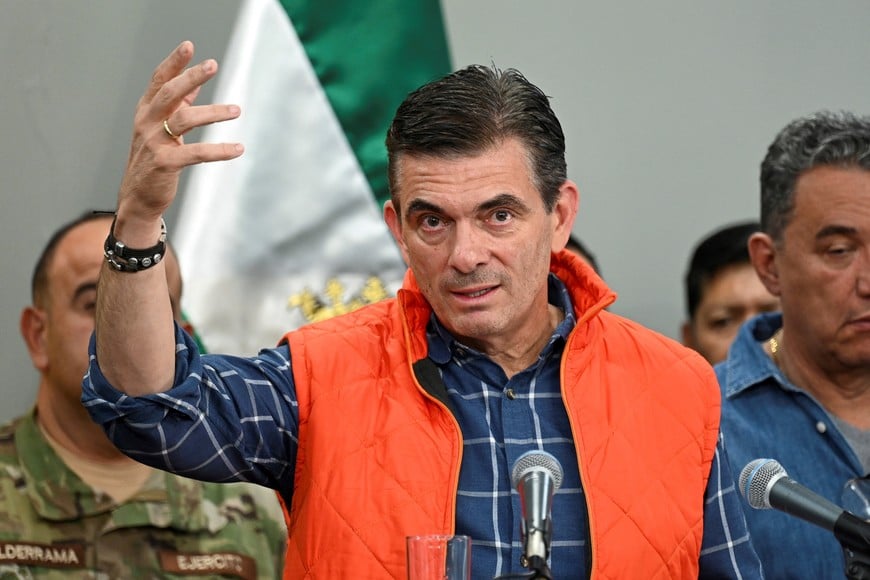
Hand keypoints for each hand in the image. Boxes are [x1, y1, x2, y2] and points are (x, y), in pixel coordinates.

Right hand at [115, 41, 242, 241]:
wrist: (138, 197)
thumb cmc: (153, 158)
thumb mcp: (161, 128)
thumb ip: (177, 105)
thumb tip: (194, 84)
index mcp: (146, 111)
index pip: (159, 80)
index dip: (174, 63)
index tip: (189, 46)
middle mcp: (147, 123)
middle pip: (169, 93)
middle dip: (191, 77)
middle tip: (213, 64)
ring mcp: (154, 143)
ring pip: (184, 119)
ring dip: (213, 112)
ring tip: (236, 110)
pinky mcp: (165, 164)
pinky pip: (196, 153)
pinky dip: (219, 150)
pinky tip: (238, 149)